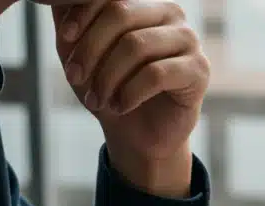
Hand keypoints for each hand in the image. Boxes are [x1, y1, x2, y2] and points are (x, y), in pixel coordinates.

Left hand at [52, 1, 210, 196]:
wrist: (136, 133)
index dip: (82, 14)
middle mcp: (171, 13)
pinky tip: (119, 106)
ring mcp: (189, 40)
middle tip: (75, 78)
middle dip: (91, 48)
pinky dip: (129, 94)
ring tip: (96, 99)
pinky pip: (156, 74)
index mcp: (144, 1)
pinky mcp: (199, 70)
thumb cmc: (108, 85)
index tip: (65, 39)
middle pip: (121, 14)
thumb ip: (69, 14)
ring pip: (136, 45)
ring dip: (107, 77)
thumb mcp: (78, 47)